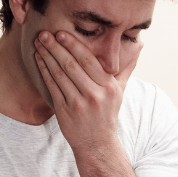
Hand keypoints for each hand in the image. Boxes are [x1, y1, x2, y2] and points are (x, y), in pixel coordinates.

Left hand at [34, 30, 140, 151]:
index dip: (74, 45)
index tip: (62, 33)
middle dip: (56, 47)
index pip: (89, 61)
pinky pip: (52, 87)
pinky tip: (39, 60)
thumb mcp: (120, 91)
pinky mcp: (65, 111)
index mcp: (109, 87)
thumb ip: (127, 68)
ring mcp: (79, 103)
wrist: (97, 143)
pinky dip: (45, 72)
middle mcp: (95, 94)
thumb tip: (139, 46)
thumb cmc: (107, 113)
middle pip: (72, 65)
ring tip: (39, 43)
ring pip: (60, 75)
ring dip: (47, 57)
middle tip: (45, 34)